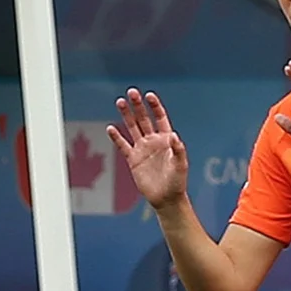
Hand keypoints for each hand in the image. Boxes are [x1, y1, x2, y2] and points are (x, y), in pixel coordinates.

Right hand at [107, 89, 189, 209]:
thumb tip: (173, 135)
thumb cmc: (177, 182)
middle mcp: (153, 141)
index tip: (149, 95)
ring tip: (119, 102)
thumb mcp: (181, 165)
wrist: (166, 199)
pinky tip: (110, 128)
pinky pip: (123, 145)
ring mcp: (142, 149)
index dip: (155, 106)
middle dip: (138, 105)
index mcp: (166, 139)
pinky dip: (116, 137)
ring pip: (132, 128)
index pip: (160, 117)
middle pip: (144, 118)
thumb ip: (178, 149)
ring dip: (126, 115)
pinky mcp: (133, 159)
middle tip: (131, 92)